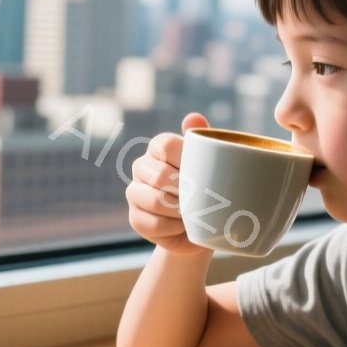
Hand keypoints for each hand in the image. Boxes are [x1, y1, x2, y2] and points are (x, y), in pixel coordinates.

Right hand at [125, 112, 211, 255]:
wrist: (203, 226)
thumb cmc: (209, 188)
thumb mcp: (212, 163)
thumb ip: (204, 140)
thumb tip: (193, 117)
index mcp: (159, 148)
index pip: (165, 145)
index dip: (185, 160)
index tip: (202, 172)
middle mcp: (141, 167)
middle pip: (160, 175)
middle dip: (186, 190)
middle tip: (203, 198)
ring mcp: (134, 193)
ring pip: (155, 200)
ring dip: (181, 211)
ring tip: (194, 213)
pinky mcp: (135, 219)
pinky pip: (154, 224)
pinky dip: (174, 229)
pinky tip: (183, 227)